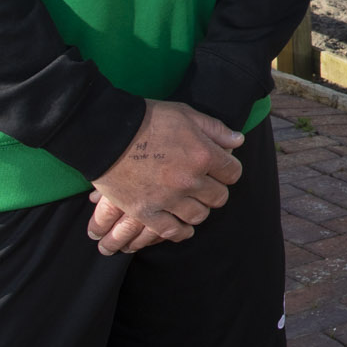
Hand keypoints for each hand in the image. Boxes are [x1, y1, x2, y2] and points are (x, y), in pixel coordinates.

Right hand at [86, 101, 243, 255]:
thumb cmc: (147, 119)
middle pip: (218, 197)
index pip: (233, 173)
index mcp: (203, 155)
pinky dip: (180, 231)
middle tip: (206, 186)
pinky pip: (171, 231)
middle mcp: (190, 180)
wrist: (107, 133)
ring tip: (193, 203)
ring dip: (199, 210)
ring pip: (198, 216)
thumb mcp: (186, 115)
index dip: (229, 171)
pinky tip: (182, 227)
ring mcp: (168, 199)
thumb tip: (238, 141)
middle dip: (215, 191)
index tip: (221, 170)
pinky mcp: (145, 212)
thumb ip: (215, 129)